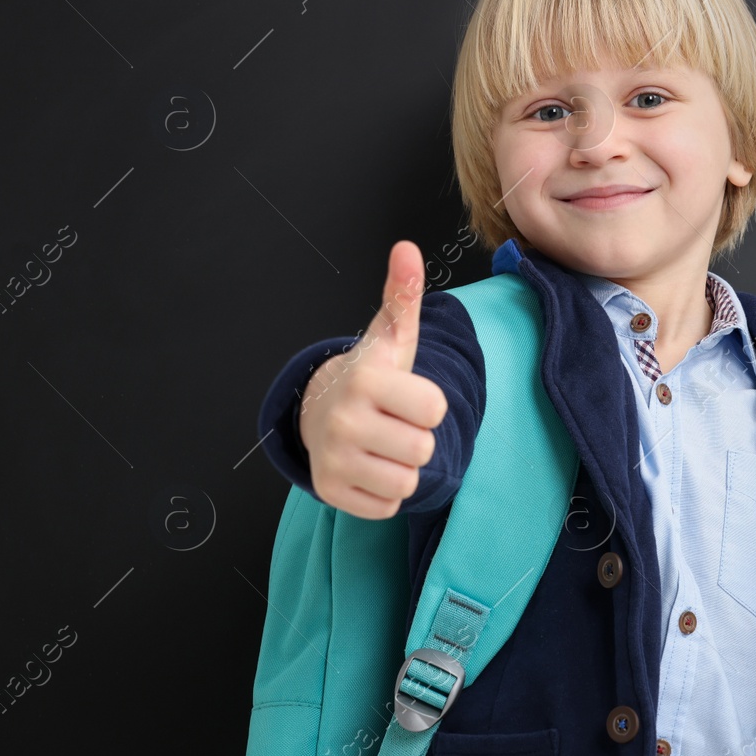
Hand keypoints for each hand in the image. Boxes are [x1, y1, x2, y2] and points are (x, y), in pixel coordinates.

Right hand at [297, 240, 449, 517]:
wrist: (320, 411)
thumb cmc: (372, 375)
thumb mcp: (392, 337)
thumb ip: (403, 295)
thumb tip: (407, 249)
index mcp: (365, 380)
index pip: (436, 409)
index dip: (430, 404)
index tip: (407, 395)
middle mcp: (344, 420)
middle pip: (423, 449)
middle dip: (417, 438)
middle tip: (394, 422)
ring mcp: (333, 458)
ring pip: (407, 482)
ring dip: (403, 467)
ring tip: (383, 444)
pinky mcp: (329, 491)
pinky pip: (387, 506)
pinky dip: (384, 491)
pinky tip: (369, 465)